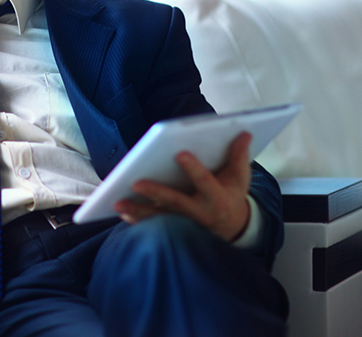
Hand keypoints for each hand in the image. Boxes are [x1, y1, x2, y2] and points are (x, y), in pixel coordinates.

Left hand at [113, 131, 252, 241]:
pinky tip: (122, 212)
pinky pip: (154, 225)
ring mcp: (185, 223)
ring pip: (160, 217)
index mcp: (217, 197)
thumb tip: (244, 132)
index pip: (204, 181)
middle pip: (176, 201)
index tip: (180, 153)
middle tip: (136, 182)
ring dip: (138, 210)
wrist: (233, 228)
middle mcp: (199, 212)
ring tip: (118, 202)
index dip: (193, 168)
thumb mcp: (240, 178)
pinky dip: (137, 220)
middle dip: (156, 192)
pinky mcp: (175, 229)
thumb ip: (239, 156)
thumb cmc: (231, 196)